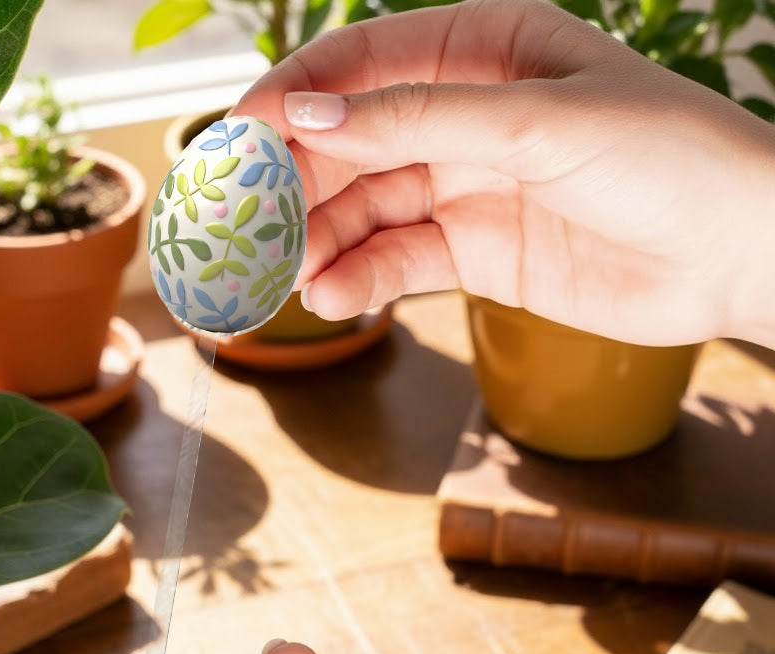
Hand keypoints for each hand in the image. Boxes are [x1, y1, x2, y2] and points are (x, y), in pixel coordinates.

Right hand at [231, 0, 774, 348]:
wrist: (735, 252)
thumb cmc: (664, 157)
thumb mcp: (535, 123)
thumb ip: (417, 118)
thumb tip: (309, 113)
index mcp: (482, 50)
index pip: (361, 64)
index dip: (292, 100)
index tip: (235, 139)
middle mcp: (464, 117)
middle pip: (351, 144)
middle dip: (295, 183)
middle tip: (243, 225)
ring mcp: (465, 187)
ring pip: (365, 210)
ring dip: (319, 242)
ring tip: (283, 277)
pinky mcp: (473, 252)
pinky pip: (396, 262)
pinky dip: (360, 280)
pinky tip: (332, 298)